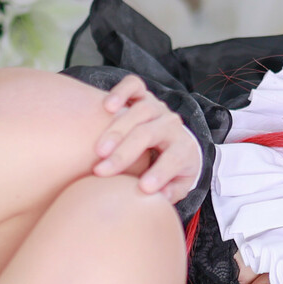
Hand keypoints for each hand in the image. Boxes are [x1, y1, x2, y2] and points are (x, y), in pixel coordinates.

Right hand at [92, 74, 203, 204]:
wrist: (175, 141)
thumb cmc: (174, 168)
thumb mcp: (179, 184)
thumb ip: (172, 191)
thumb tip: (160, 197)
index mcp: (184, 148)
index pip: (174, 158)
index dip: (160, 173)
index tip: (142, 189)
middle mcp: (171, 124)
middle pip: (149, 134)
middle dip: (125, 153)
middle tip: (102, 171)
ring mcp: (157, 107)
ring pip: (140, 110)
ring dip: (117, 129)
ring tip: (98, 149)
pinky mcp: (143, 94)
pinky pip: (134, 85)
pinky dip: (121, 91)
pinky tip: (107, 106)